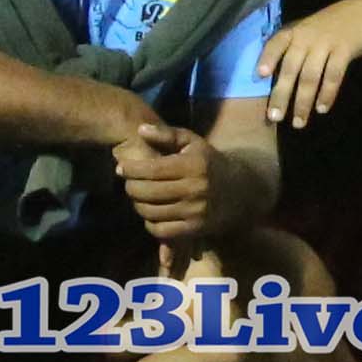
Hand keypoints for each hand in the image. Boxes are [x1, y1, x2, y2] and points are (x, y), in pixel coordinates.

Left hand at [113, 114, 218, 243]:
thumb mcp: (193, 143)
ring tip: (137, 197)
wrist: (240, 192)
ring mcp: (195, 211)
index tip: (120, 168)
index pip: (153, 169)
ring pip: (153, 212)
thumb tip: (140, 130)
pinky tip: (150, 214)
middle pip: (149, 192)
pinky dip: (150, 224)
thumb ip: (166, 135)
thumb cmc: (210, 163)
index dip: (132, 169)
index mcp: (193, 165)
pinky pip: (162, 231)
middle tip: (127, 183)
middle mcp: (195, 189)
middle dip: (131, 188)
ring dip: (138, 205)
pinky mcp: (195, 229)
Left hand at [258, 0, 361, 133]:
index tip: (260, 76)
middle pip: (290, 68)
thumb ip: (293, 47)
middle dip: (281, 94)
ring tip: (299, 122)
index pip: (276, 44)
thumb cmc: (331, 25)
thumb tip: (274, 77)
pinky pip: (333, 76)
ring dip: (303, 102)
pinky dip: (327, 94)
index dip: (267, 58)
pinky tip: (322, 108)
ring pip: (310, 77)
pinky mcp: (344, 50)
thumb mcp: (308, 29)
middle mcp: (307, 37)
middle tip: (275, 118)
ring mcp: (326, 43)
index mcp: (295, 31)